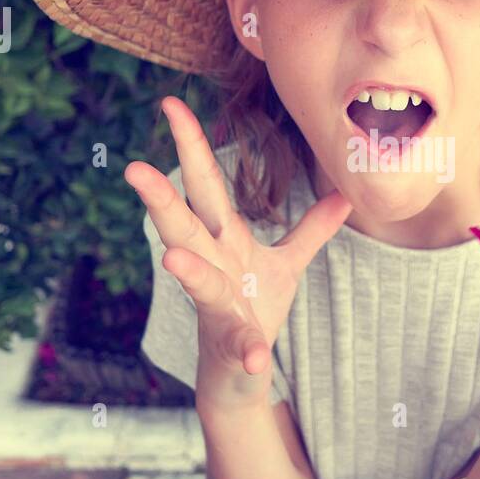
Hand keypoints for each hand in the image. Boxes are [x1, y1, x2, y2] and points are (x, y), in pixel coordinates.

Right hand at [125, 96, 351, 412]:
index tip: (170, 104)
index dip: (190, 144)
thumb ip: (311, 229)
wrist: (240, 374)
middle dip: (161, 198)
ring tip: (171, 258)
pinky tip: (254, 354)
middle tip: (134, 169)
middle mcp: (212, 266)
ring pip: (199, 282)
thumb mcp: (287, 264)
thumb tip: (344, 195)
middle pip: (183, 225)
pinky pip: (240, 344)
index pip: (204, 184)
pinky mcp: (232, 344)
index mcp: (225, 239)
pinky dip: (247, 348)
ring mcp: (217, 306)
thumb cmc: (255, 309)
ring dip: (188, 271)